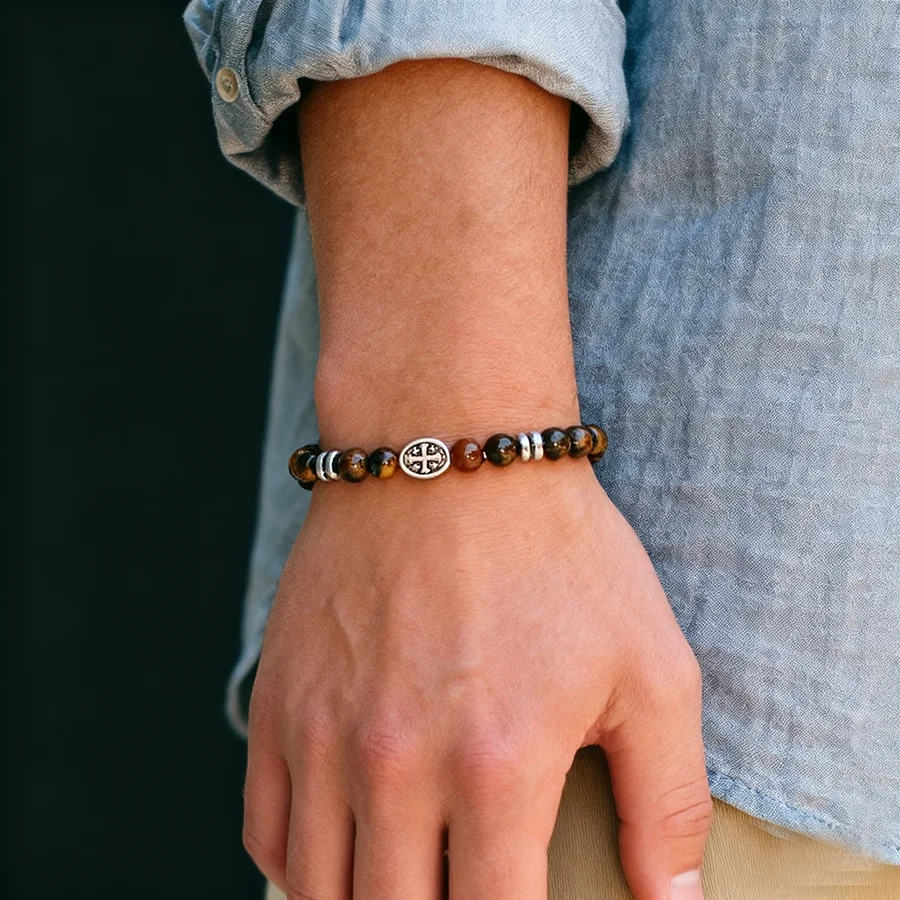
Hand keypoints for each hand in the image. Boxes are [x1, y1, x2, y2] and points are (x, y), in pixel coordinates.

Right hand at [242, 460, 710, 898]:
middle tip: (464, 888)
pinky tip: (343, 846)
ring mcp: (323, 730)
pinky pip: (264, 827)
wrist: (448, 449)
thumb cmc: (556, 549)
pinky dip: (300, 863)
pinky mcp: (278, 695)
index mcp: (499, 766)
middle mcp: (396, 763)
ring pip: (316, 892)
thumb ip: (666, 800)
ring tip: (406, 882)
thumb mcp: (650, 665)